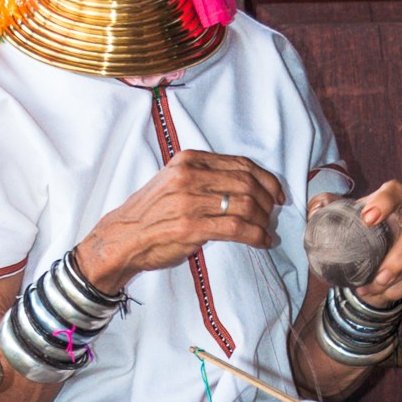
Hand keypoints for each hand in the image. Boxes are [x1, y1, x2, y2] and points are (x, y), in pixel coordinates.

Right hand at [75, 150, 284, 292]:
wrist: (123, 237)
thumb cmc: (152, 212)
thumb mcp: (176, 181)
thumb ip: (207, 177)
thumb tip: (249, 185)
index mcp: (189, 160)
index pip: (241, 164)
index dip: (267, 179)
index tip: (278, 193)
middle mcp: (189, 176)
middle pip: (247, 183)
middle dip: (268, 201)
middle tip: (273, 215)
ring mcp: (189, 201)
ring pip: (245, 204)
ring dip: (263, 220)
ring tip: (265, 230)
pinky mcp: (190, 226)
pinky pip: (236, 228)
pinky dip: (255, 235)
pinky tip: (261, 241)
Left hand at [330, 179, 401, 307]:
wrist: (362, 261)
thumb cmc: (352, 231)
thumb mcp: (335, 217)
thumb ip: (323, 209)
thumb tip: (316, 210)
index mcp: (389, 202)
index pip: (395, 191)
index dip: (385, 202)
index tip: (367, 219)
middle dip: (400, 255)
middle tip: (378, 274)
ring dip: (391, 280)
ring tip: (366, 288)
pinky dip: (392, 291)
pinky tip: (373, 293)